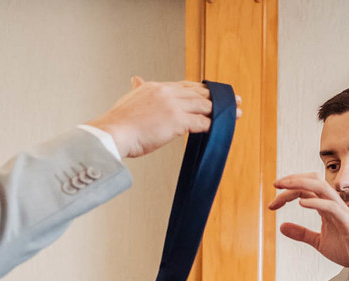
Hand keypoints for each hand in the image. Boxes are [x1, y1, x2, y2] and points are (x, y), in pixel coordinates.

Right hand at [89, 78, 238, 158]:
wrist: (113, 133)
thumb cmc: (119, 123)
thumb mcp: (130, 98)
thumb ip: (138, 89)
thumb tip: (136, 79)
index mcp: (156, 87)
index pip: (185, 85)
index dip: (201, 90)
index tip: (212, 93)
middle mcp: (166, 92)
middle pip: (199, 92)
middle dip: (218, 97)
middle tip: (233, 100)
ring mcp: (173, 106)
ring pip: (204, 106)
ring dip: (222, 111)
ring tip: (235, 114)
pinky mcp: (177, 121)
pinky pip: (201, 122)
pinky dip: (213, 125)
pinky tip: (221, 128)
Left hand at [269, 173, 348, 271]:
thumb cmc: (348, 249)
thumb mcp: (319, 242)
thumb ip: (301, 233)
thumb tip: (281, 227)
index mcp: (326, 207)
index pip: (305, 190)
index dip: (287, 193)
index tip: (272, 204)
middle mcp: (333, 204)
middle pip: (312, 181)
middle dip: (293, 180)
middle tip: (275, 185)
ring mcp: (341, 210)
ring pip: (321, 187)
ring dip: (301, 183)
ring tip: (284, 187)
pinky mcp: (347, 221)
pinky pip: (330, 206)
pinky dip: (316, 202)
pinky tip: (302, 203)